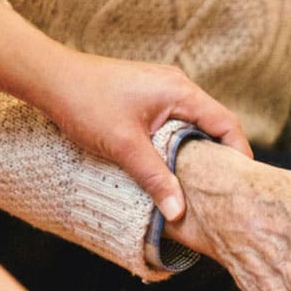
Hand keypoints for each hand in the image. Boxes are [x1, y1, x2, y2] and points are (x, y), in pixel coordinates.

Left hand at [38, 50, 252, 220]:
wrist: (50, 78)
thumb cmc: (86, 103)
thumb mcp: (124, 146)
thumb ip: (155, 178)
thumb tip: (179, 212)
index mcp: (181, 91)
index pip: (226, 123)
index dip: (239, 154)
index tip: (241, 184)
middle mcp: (177, 86)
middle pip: (214, 124)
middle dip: (220, 157)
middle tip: (222, 190)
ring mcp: (161, 89)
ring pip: (192, 124)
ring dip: (196, 151)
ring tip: (198, 184)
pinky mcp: (146, 96)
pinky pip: (175, 122)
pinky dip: (178, 144)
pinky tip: (170, 166)